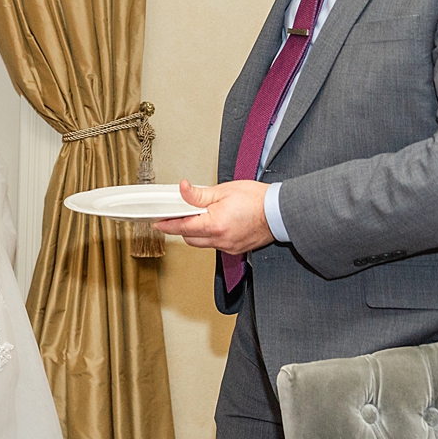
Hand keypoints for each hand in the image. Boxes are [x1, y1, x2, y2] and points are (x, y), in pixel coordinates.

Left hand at [156, 179, 274, 254]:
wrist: (280, 212)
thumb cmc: (257, 199)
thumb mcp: (223, 191)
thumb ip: (198, 195)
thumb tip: (182, 189)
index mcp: (215, 225)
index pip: (182, 226)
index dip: (167, 224)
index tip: (158, 222)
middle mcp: (221, 240)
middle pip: (190, 238)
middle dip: (180, 228)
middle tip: (176, 215)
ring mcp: (229, 246)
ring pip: (202, 243)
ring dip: (195, 233)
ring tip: (197, 217)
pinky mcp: (236, 249)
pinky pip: (215, 245)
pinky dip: (209, 236)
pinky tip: (213, 224)